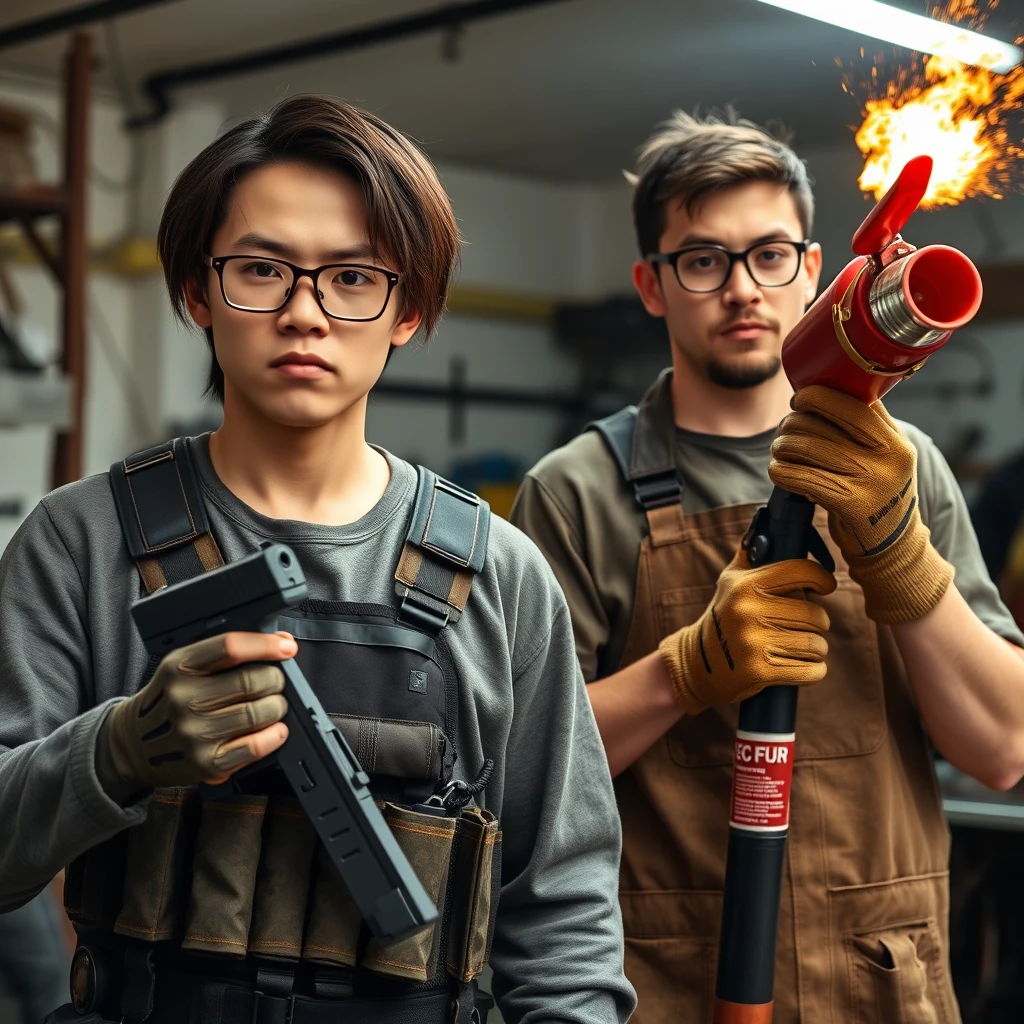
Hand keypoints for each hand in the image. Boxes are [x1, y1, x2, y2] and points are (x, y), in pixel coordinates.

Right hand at [97, 631, 295, 797]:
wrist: (133, 744)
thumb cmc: (169, 699)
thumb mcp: (184, 665)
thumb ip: (229, 652)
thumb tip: (282, 643)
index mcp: (179, 666)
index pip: (230, 647)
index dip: (265, 645)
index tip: (286, 648)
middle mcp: (184, 699)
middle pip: (251, 681)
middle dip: (276, 679)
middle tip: (276, 682)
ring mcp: (194, 733)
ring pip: (258, 713)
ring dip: (277, 707)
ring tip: (273, 706)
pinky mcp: (205, 763)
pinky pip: (253, 747)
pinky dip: (273, 737)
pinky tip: (275, 730)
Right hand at [658, 547, 836, 715]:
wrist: (698, 663)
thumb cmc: (723, 617)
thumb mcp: (729, 581)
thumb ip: (751, 554)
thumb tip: (768, 520)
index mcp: (746, 585)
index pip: (801, 571)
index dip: (821, 579)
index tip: (824, 587)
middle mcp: (749, 611)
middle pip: (816, 615)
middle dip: (817, 623)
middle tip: (806, 626)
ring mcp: (754, 643)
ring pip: (817, 644)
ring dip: (816, 649)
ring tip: (801, 647)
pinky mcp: (761, 672)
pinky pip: (812, 670)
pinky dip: (814, 671)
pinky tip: (801, 666)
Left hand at [768, 385, 952, 622]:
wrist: (893, 545)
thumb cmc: (876, 492)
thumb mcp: (882, 456)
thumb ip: (861, 427)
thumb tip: (814, 393)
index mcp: (895, 438)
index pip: (851, 401)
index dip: (817, 396)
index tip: (800, 400)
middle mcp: (888, 456)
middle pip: (823, 423)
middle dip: (792, 423)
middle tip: (785, 432)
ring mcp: (872, 481)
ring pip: (807, 448)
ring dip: (782, 447)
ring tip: (779, 451)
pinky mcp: (852, 505)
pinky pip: (802, 478)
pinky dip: (781, 471)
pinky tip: (777, 471)